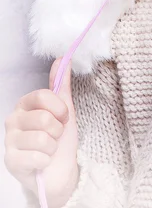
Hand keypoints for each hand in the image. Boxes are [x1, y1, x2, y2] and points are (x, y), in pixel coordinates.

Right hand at [4, 58, 78, 207]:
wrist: (60, 170)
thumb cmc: (61, 138)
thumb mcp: (65, 109)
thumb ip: (61, 84)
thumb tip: (63, 57)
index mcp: (25, 104)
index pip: (43, 95)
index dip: (60, 108)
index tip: (63, 117)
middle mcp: (13, 119)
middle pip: (44, 118)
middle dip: (57, 130)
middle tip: (55, 136)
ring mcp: (9, 141)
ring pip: (42, 139)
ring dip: (53, 146)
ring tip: (49, 149)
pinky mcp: (11, 161)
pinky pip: (38, 156)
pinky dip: (46, 160)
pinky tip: (42, 162)